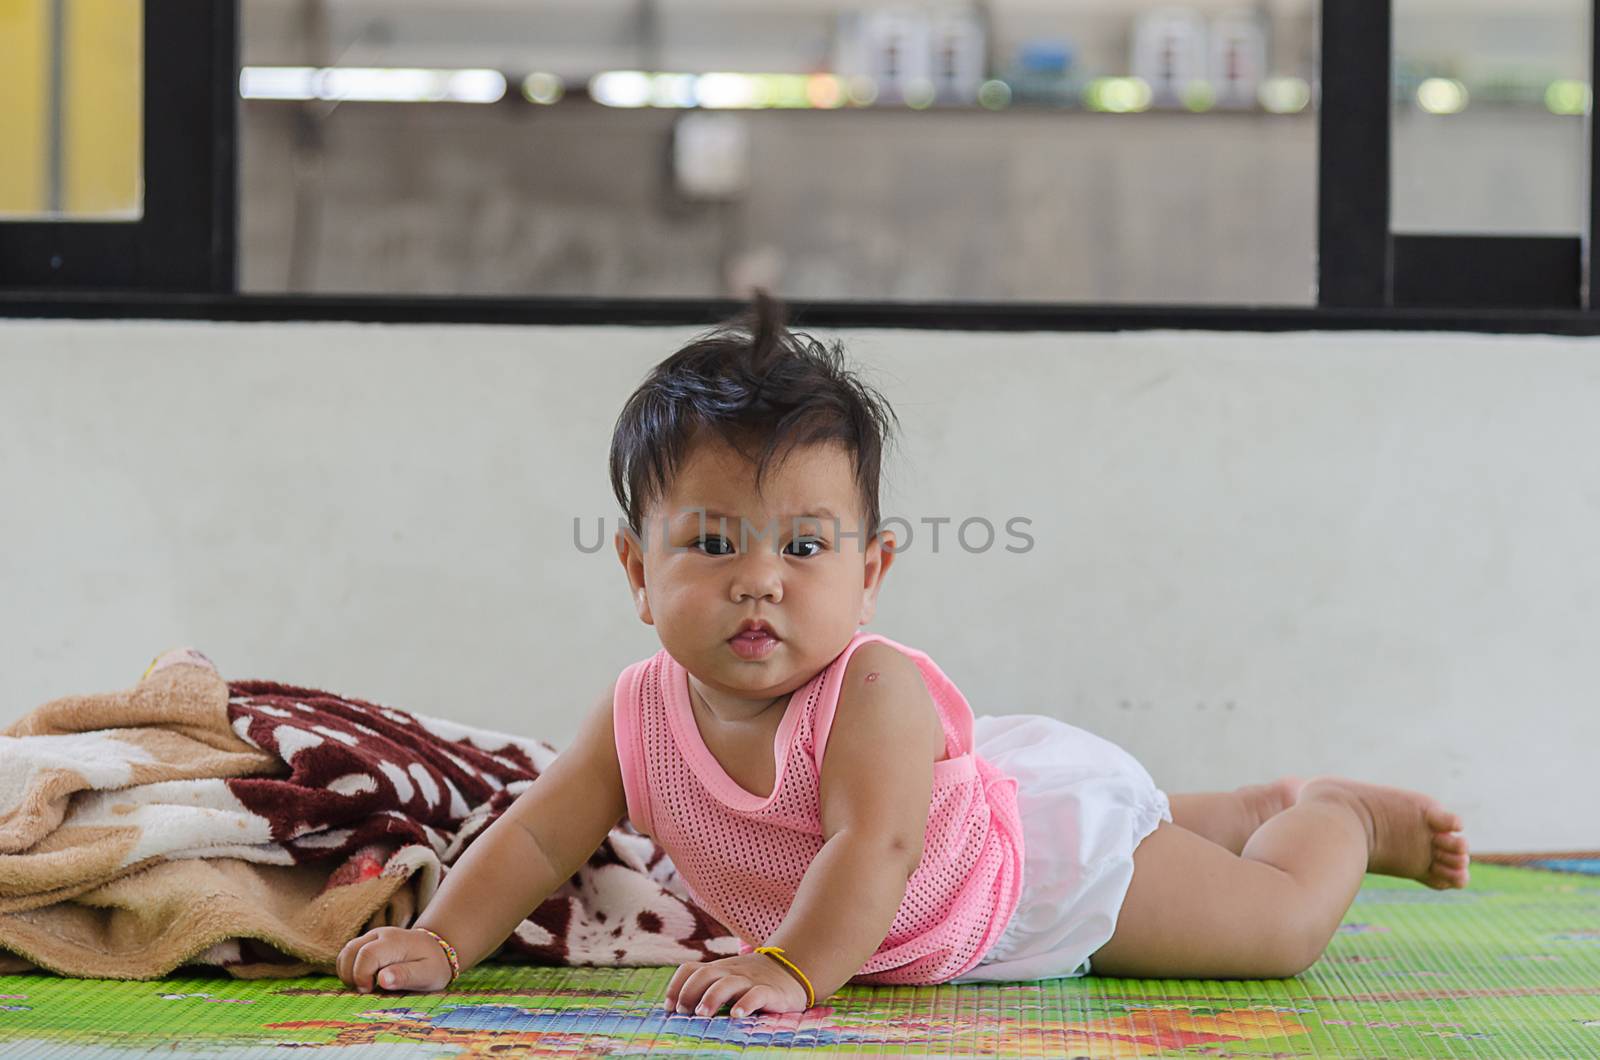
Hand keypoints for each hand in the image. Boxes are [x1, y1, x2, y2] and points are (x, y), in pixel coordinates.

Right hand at [336, 926, 454, 993]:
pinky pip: (347, 955)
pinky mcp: (365, 943)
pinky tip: (361, 981)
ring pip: (346, 952)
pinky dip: (348, 969)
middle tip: (367, 991)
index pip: (367, 954)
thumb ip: (405, 976)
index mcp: (394, 942)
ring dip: (347, 972)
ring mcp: (371, 937)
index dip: (362, 975)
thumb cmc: (431, 965)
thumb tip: (382, 980)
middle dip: (351, 975)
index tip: (370, 990)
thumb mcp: (426, 974)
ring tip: (364, 986)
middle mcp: (379, 935)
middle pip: (350, 951)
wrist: (435, 950)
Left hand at [663, 953, 810, 1018]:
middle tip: (683, 1012)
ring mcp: (751, 980)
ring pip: (728, 983)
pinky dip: (746, 1003)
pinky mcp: (770, 992)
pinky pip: (757, 994)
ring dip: (712, 997)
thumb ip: (706, 990)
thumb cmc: (752, 982)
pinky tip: (737, 1015)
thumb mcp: (728, 981)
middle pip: (705, 974)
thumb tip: (676, 1012)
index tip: (668, 1008)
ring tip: (703, 1013)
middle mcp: (731, 972)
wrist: (793, 971)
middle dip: (689, 991)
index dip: (675, 986)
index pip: (690, 969)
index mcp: (718, 970)